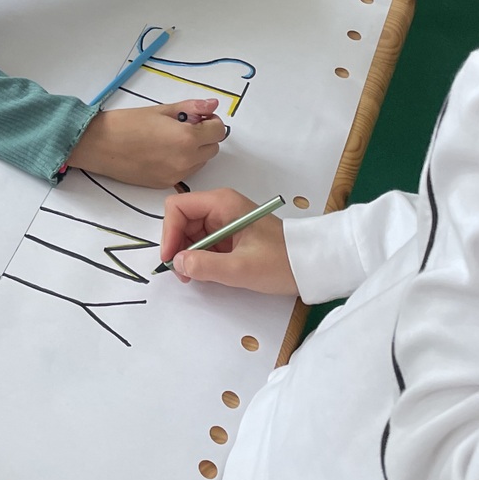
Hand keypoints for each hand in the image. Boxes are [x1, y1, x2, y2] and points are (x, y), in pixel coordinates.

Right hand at [67, 100, 226, 186]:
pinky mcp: (165, 184)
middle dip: (204, 136)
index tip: (198, 116)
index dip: (211, 121)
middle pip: (213, 149)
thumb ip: (191, 107)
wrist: (98, 145)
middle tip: (184, 126)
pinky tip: (162, 152)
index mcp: (186, 138)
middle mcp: (185, 160)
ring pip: (201, 162)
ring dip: (195, 151)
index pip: (218, 131)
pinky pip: (185, 172)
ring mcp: (176, 175)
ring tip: (170, 140)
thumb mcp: (161, 110)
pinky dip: (182, 162)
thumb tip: (213, 105)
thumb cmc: (126, 123)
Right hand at [160, 188, 295, 292]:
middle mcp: (220, 206)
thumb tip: (177, 263)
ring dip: (186, 254)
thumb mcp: (241, 268)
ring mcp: (224, 220)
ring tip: (194, 276)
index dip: (169, 232)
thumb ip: (205, 266)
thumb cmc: (280, 262)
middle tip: (182, 273)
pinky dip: (198, 258)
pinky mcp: (229, 234)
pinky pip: (203, 242)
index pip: (177, 207)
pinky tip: (205, 273)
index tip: (171, 259)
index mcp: (222, 203)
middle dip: (176, 246)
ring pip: (190, 233)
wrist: (310, 266)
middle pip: (181, 220)